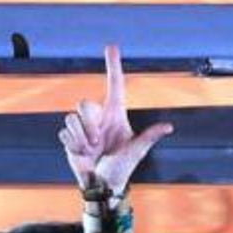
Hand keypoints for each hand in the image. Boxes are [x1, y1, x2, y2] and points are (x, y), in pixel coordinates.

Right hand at [59, 45, 173, 193]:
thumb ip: (149, 137)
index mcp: (115, 115)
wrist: (102, 185)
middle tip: (98, 143)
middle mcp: (99, 117)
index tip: (112, 46)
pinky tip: (82, 155)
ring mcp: (83, 127)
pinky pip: (64, 133)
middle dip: (89, 126)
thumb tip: (168, 127)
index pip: (115, 85)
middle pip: (84, 104)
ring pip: (71, 118)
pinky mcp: (70, 137)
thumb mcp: (136, 152)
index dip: (113, 65)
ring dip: (81, 138)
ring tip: (91, 151)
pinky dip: (73, 146)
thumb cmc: (122, 169)